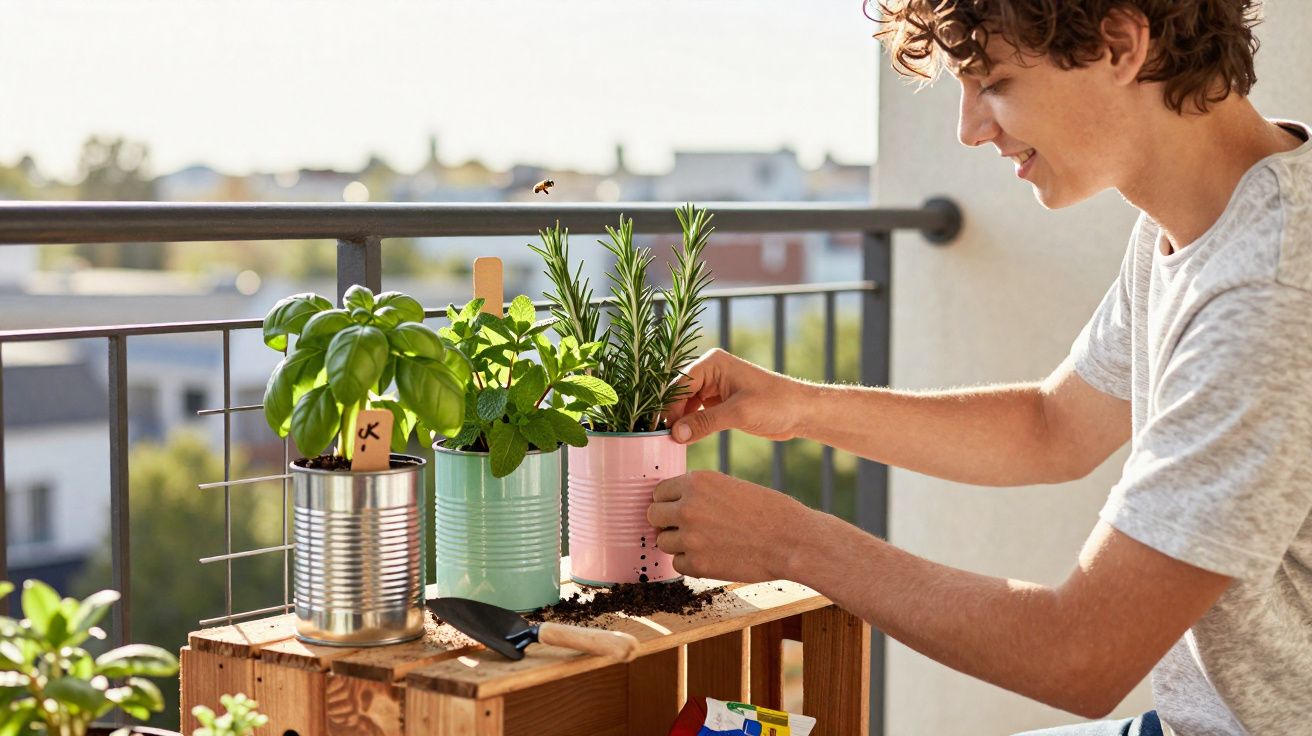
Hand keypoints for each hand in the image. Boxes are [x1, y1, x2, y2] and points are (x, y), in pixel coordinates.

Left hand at [647, 470, 815, 582]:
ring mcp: (690, 538)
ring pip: (662, 542)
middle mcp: (687, 507)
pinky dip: (690, 563)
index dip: (668, 501)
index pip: (659, 492)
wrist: (791, 540)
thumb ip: (700, 493)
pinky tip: (711, 556)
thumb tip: (674, 504)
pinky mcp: (698, 565)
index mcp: (697, 482)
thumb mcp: (730, 486)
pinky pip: (677, 564)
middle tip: (686, 527)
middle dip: (666, 522)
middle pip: (653, 516)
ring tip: (705, 542)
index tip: (677, 509)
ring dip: (678, 544)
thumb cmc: (768, 512)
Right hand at [664, 348, 803, 444]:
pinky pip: (696, 413)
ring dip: (680, 422)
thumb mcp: (739, 413)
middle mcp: (710, 371)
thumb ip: (705, 423)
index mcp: (712, 363)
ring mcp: (713, 387)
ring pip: (685, 405)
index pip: (680, 384)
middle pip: (679, 393)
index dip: (670, 407)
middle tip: (664, 439)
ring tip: (673, 442)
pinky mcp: (719, 402)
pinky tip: (685, 440)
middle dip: (672, 415)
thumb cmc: (775, 404)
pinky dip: (690, 426)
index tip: (664, 431)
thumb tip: (676, 435)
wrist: (800, 412)